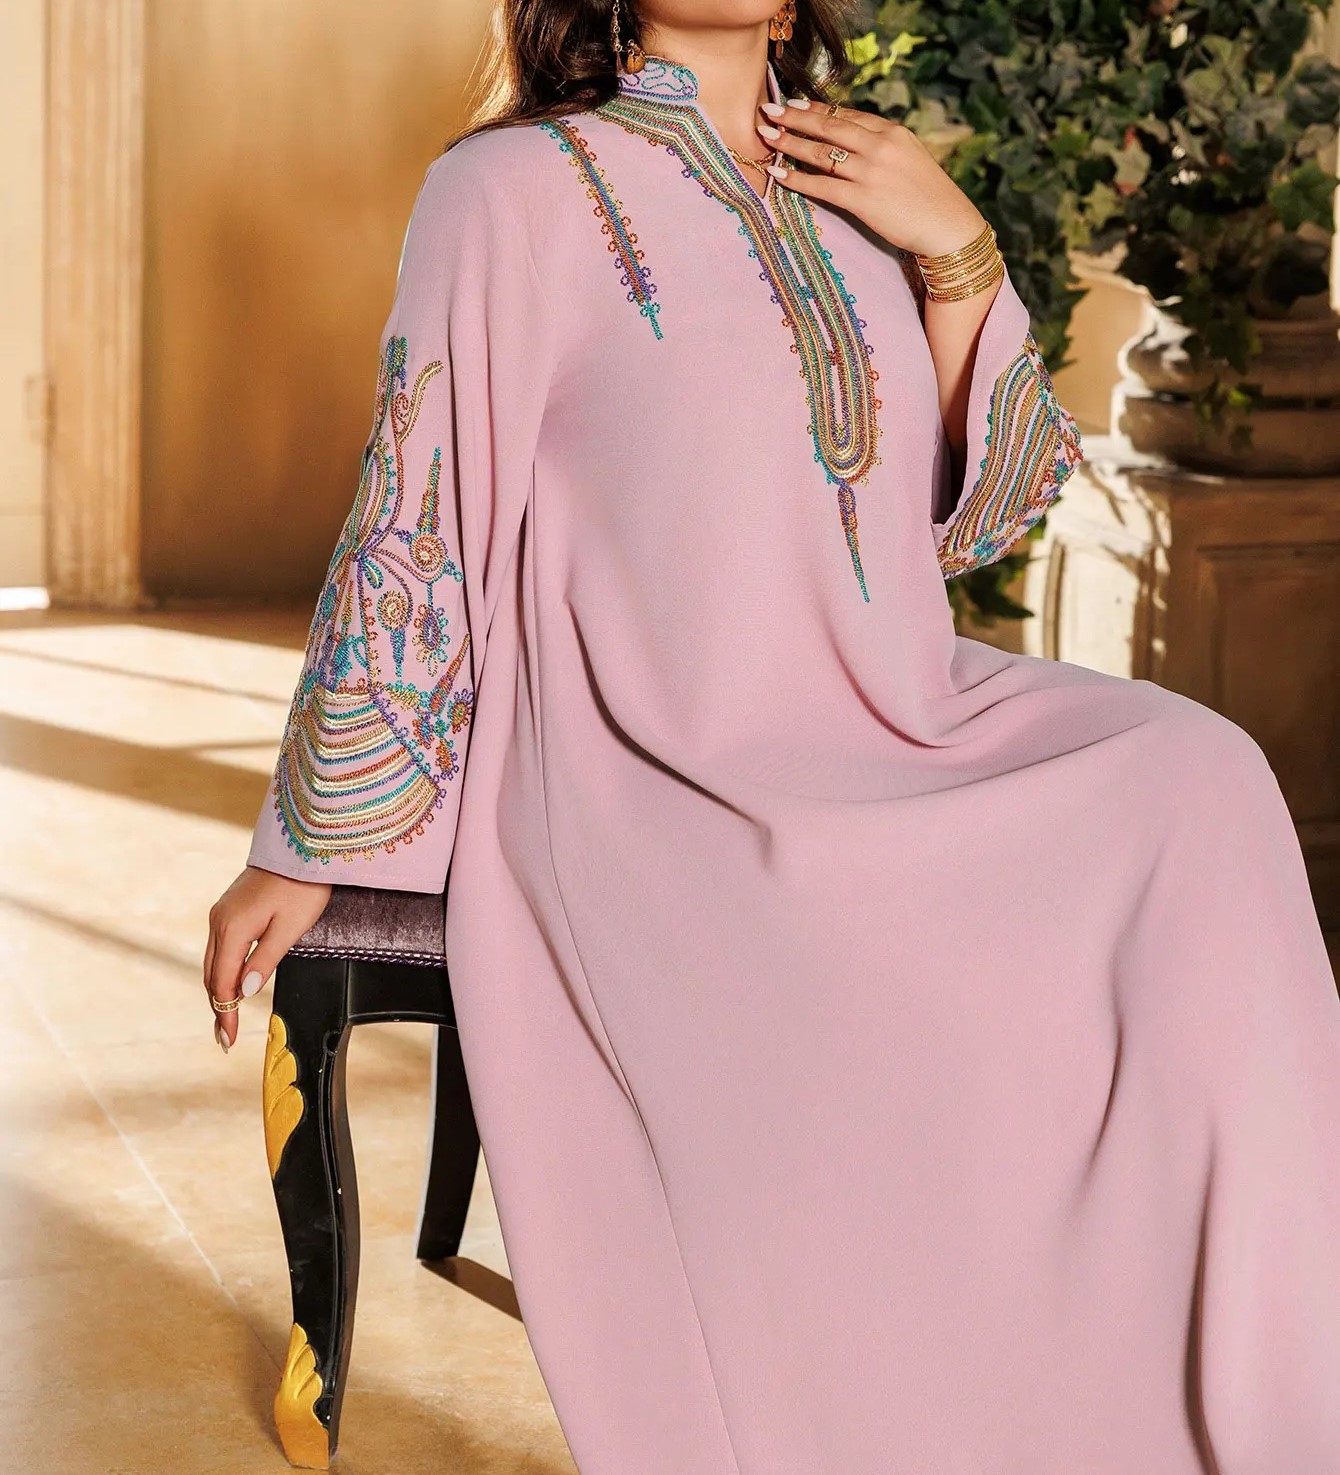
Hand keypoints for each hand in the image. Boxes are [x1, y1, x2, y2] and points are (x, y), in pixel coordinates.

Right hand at [203, 867, 330, 1052]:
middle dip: (218, 1007)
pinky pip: (220, 947)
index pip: (224, 983)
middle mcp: (220, 921)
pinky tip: (231, 982)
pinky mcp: (229, 908)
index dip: (225, 1013)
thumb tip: (244, 992)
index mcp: (233, 928)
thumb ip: (266, 960)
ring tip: (225, 1017)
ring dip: (219, 989)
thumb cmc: (303, 885)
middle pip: (213, 975)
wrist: (300, 846)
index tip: (228, 1039)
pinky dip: (222, 970)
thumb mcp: (290, 927)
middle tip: (224, 1038)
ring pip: (214, 961)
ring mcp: (221, 913)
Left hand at [756, 96, 987, 259]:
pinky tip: (779, 175)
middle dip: (795, 117)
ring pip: (821, 153)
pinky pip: (822, 186)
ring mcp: (870, 172)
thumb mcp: (909, 158)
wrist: (948, 226)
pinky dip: (797, 179)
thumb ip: (882, 147)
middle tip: (769, 110)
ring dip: (790, 143)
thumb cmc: (929, 197)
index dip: (817, 109)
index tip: (795, 103)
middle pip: (829, 127)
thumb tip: (850, 143)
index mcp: (892, 132)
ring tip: (767, 136)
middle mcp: (879, 146)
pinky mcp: (863, 200)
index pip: (847, 115)